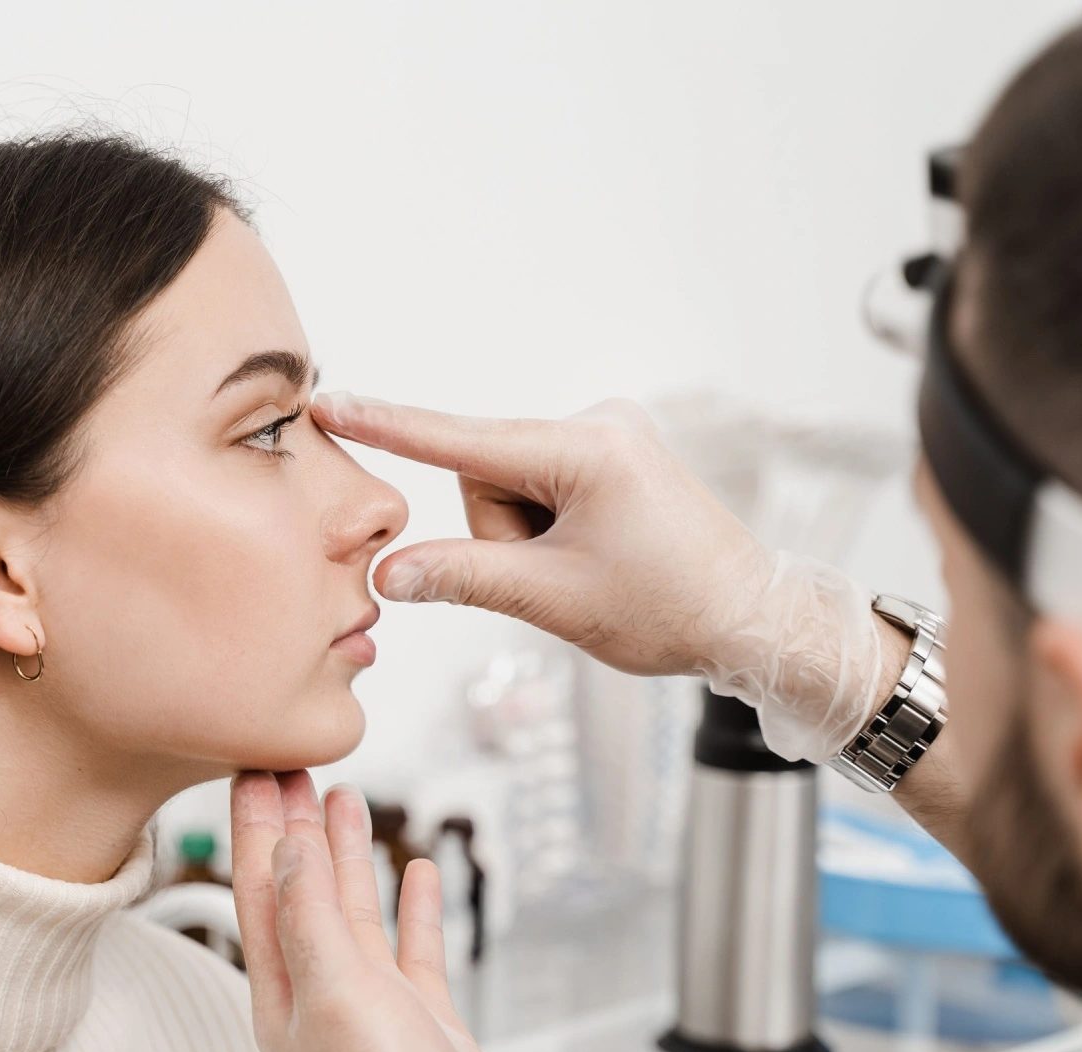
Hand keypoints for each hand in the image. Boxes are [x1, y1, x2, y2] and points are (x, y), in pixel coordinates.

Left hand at [231, 771, 574, 1051]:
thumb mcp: (333, 995)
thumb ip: (308, 918)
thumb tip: (284, 850)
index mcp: (280, 996)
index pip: (258, 890)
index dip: (255, 827)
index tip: (252, 768)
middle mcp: (319, 998)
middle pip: (298, 892)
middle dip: (291, 828)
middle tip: (288, 764)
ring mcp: (371, 1008)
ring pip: (352, 911)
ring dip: (344, 854)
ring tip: (341, 796)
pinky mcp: (422, 1021)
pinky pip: (410, 947)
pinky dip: (410, 905)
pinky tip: (415, 872)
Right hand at [315, 392, 892, 763]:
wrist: (751, 618)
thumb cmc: (669, 609)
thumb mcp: (555, 599)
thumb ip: (464, 577)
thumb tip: (388, 573)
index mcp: (586, 450)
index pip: (460, 441)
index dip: (388, 427)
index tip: (331, 402)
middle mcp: (597, 423)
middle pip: (485, 476)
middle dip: (504, 536)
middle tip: (561, 578)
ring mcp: (607, 434)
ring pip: (509, 487)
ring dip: (527, 538)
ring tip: (589, 569)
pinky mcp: (611, 452)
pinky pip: (540, 486)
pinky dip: (549, 529)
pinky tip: (597, 553)